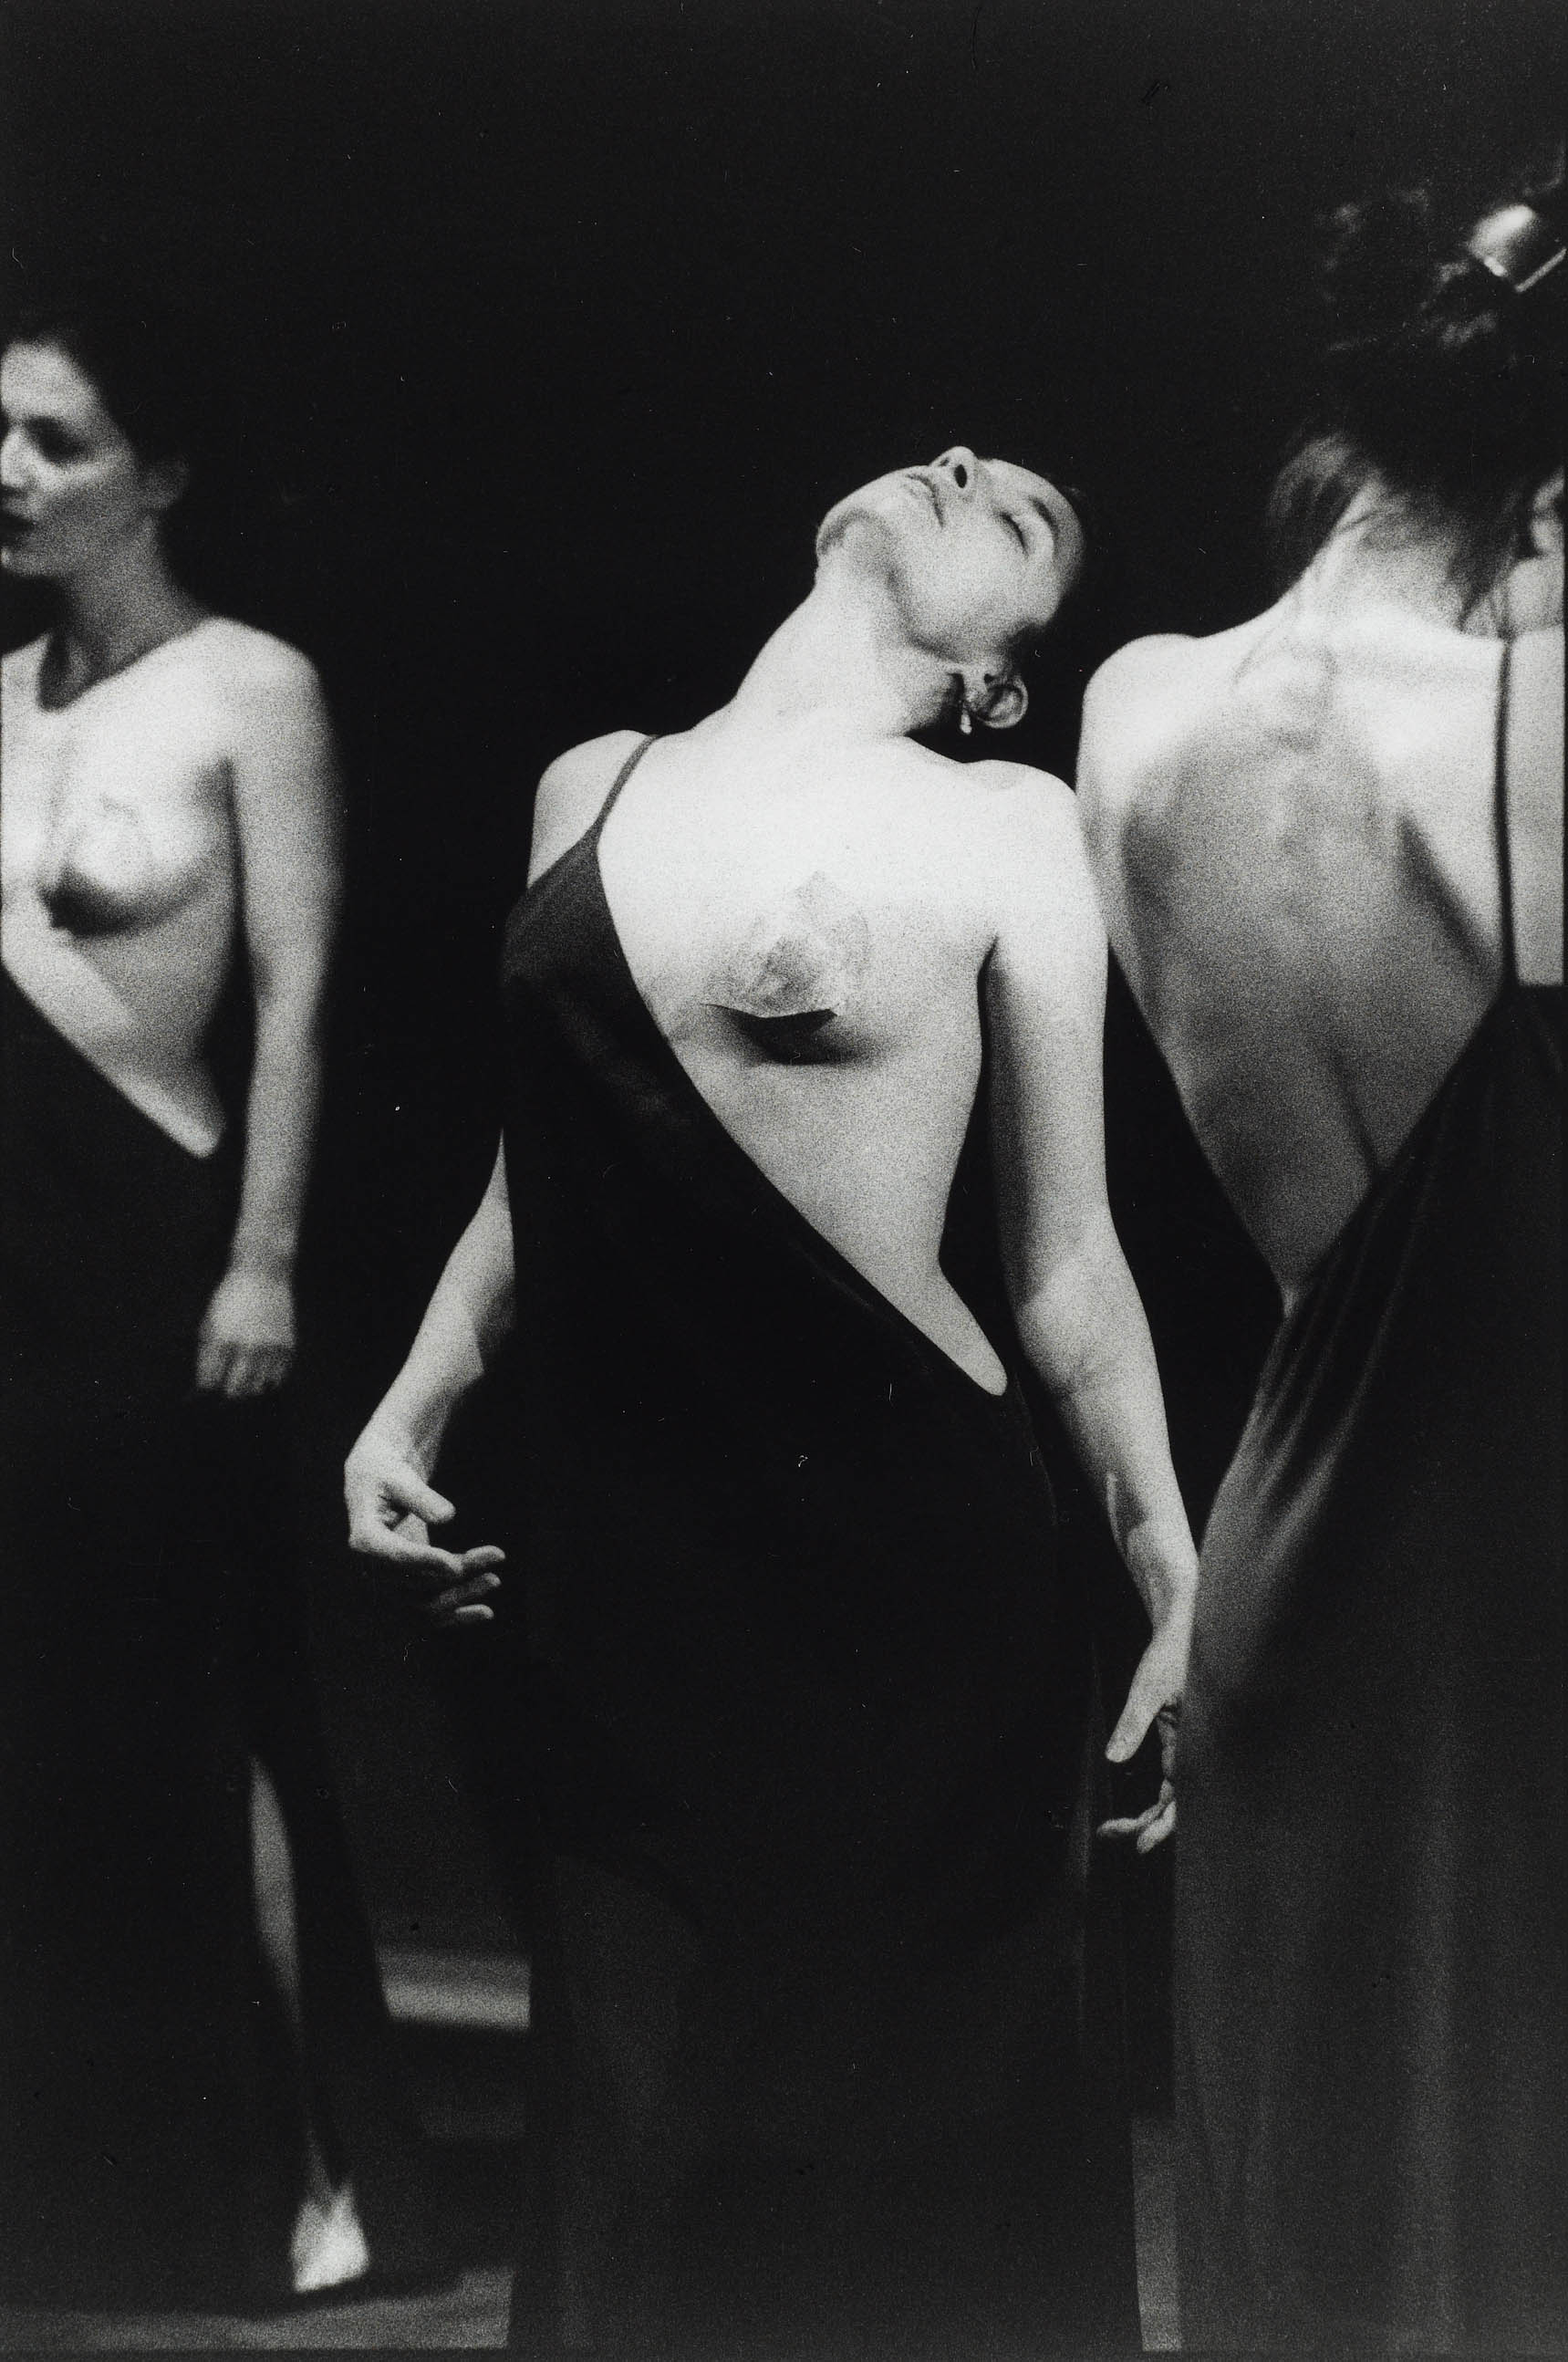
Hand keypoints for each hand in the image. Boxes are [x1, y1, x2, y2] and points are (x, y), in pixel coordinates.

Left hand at [197, 1265, 295, 1396]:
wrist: (264, 1275)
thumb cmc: (231, 1298)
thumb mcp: (209, 1322)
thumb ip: (207, 1354)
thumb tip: (207, 1384)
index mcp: (222, 1341)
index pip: (211, 1382)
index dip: (207, 1387)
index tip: (209, 1386)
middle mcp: (247, 1348)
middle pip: (235, 1390)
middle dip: (228, 1392)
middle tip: (227, 1388)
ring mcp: (270, 1349)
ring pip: (257, 1387)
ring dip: (248, 1387)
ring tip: (245, 1381)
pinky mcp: (287, 1347)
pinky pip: (277, 1378)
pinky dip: (269, 1380)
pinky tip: (262, 1373)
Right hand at [344, 1422, 503, 1626]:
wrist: (378, 1482)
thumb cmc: (388, 1473)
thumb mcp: (400, 1476)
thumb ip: (420, 1496)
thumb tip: (447, 1516)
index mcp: (365, 1538)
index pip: (393, 1557)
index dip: (423, 1562)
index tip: (455, 1564)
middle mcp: (374, 1567)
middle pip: (414, 1586)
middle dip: (455, 1580)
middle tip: (493, 1566)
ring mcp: (390, 1580)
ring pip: (425, 1604)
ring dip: (461, 1597)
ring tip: (494, 1580)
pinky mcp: (407, 1584)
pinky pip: (430, 1609)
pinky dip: (456, 1615)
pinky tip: (485, 1613)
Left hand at [1099, 1588, 1191, 1853]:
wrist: (1184, 1627)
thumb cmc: (1171, 1654)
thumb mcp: (1146, 1688)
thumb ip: (1133, 1724)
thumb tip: (1113, 1758)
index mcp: (1196, 1741)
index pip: (1181, 1798)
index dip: (1161, 1826)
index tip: (1137, 1844)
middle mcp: (1196, 1750)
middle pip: (1177, 1805)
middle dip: (1146, 1826)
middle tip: (1110, 1835)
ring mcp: (1189, 1748)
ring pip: (1174, 1796)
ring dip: (1147, 1816)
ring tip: (1114, 1829)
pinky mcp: (1180, 1739)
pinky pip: (1172, 1778)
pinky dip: (1154, 1798)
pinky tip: (1135, 1813)